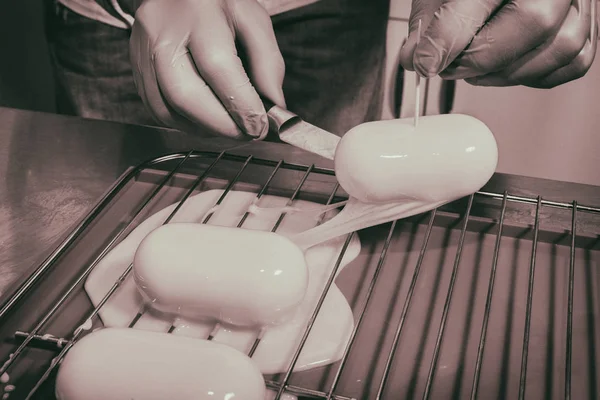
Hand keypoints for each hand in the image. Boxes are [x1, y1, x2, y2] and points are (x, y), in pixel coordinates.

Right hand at [130, 0, 285, 138]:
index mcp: (198, 13)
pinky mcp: (136, 67)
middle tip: (246, 133)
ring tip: (227, 128)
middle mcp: (163, 32)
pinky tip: (204, 121)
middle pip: (185, 95)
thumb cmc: (218, 4)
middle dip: (220, 125)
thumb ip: (268, 64)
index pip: (218, 67)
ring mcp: (143, 50)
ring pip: (166, 109)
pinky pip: (155, 109)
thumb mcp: (253, 21)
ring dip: (202, 129)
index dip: (240, 105)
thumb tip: (272, 107)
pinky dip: (183, 124)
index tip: (260, 125)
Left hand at [398, 0, 597, 87]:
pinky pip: (574, 61)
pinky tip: (507, 69)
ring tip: (476, 69)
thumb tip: (415, 59)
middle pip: (535, 24)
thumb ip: (428, 23)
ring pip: (560, 47)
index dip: (446, 42)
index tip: (425, 63)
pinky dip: (537, 76)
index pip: (476, 4)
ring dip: (509, 73)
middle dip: (483, 59)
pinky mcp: (584, 23)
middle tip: (451, 68)